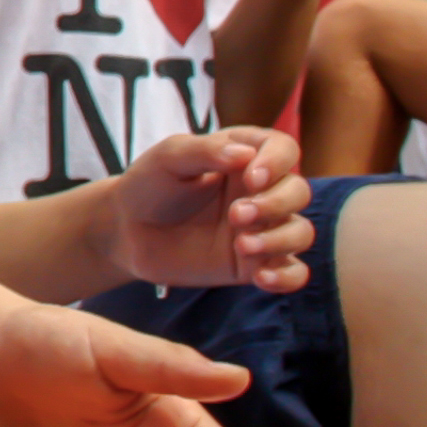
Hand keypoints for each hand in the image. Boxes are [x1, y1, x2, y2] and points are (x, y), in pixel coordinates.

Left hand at [106, 128, 315, 292]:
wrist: (126, 230)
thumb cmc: (148, 185)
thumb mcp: (168, 158)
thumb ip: (205, 151)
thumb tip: (246, 154)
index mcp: (243, 156)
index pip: (283, 149)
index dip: (277, 162)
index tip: (252, 177)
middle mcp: (260, 191)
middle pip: (298, 192)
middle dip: (275, 204)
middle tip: (236, 215)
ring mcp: (261, 228)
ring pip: (300, 232)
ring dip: (279, 239)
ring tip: (242, 245)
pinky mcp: (254, 263)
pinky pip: (292, 272)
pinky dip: (287, 277)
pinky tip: (262, 277)